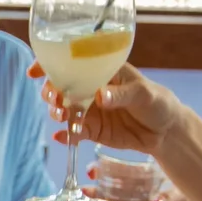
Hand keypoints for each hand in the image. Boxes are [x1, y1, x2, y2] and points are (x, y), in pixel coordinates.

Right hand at [31, 61, 184, 154]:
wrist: (166, 131)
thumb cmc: (157, 101)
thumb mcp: (143, 93)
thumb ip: (122, 94)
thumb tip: (100, 96)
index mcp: (101, 70)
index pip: (71, 62)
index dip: (49, 64)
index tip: (35, 71)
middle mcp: (90, 88)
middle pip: (60, 87)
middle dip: (51, 92)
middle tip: (55, 99)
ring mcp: (89, 110)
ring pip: (63, 110)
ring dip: (56, 112)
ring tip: (61, 117)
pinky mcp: (91, 131)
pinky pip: (73, 132)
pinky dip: (65, 135)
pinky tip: (61, 137)